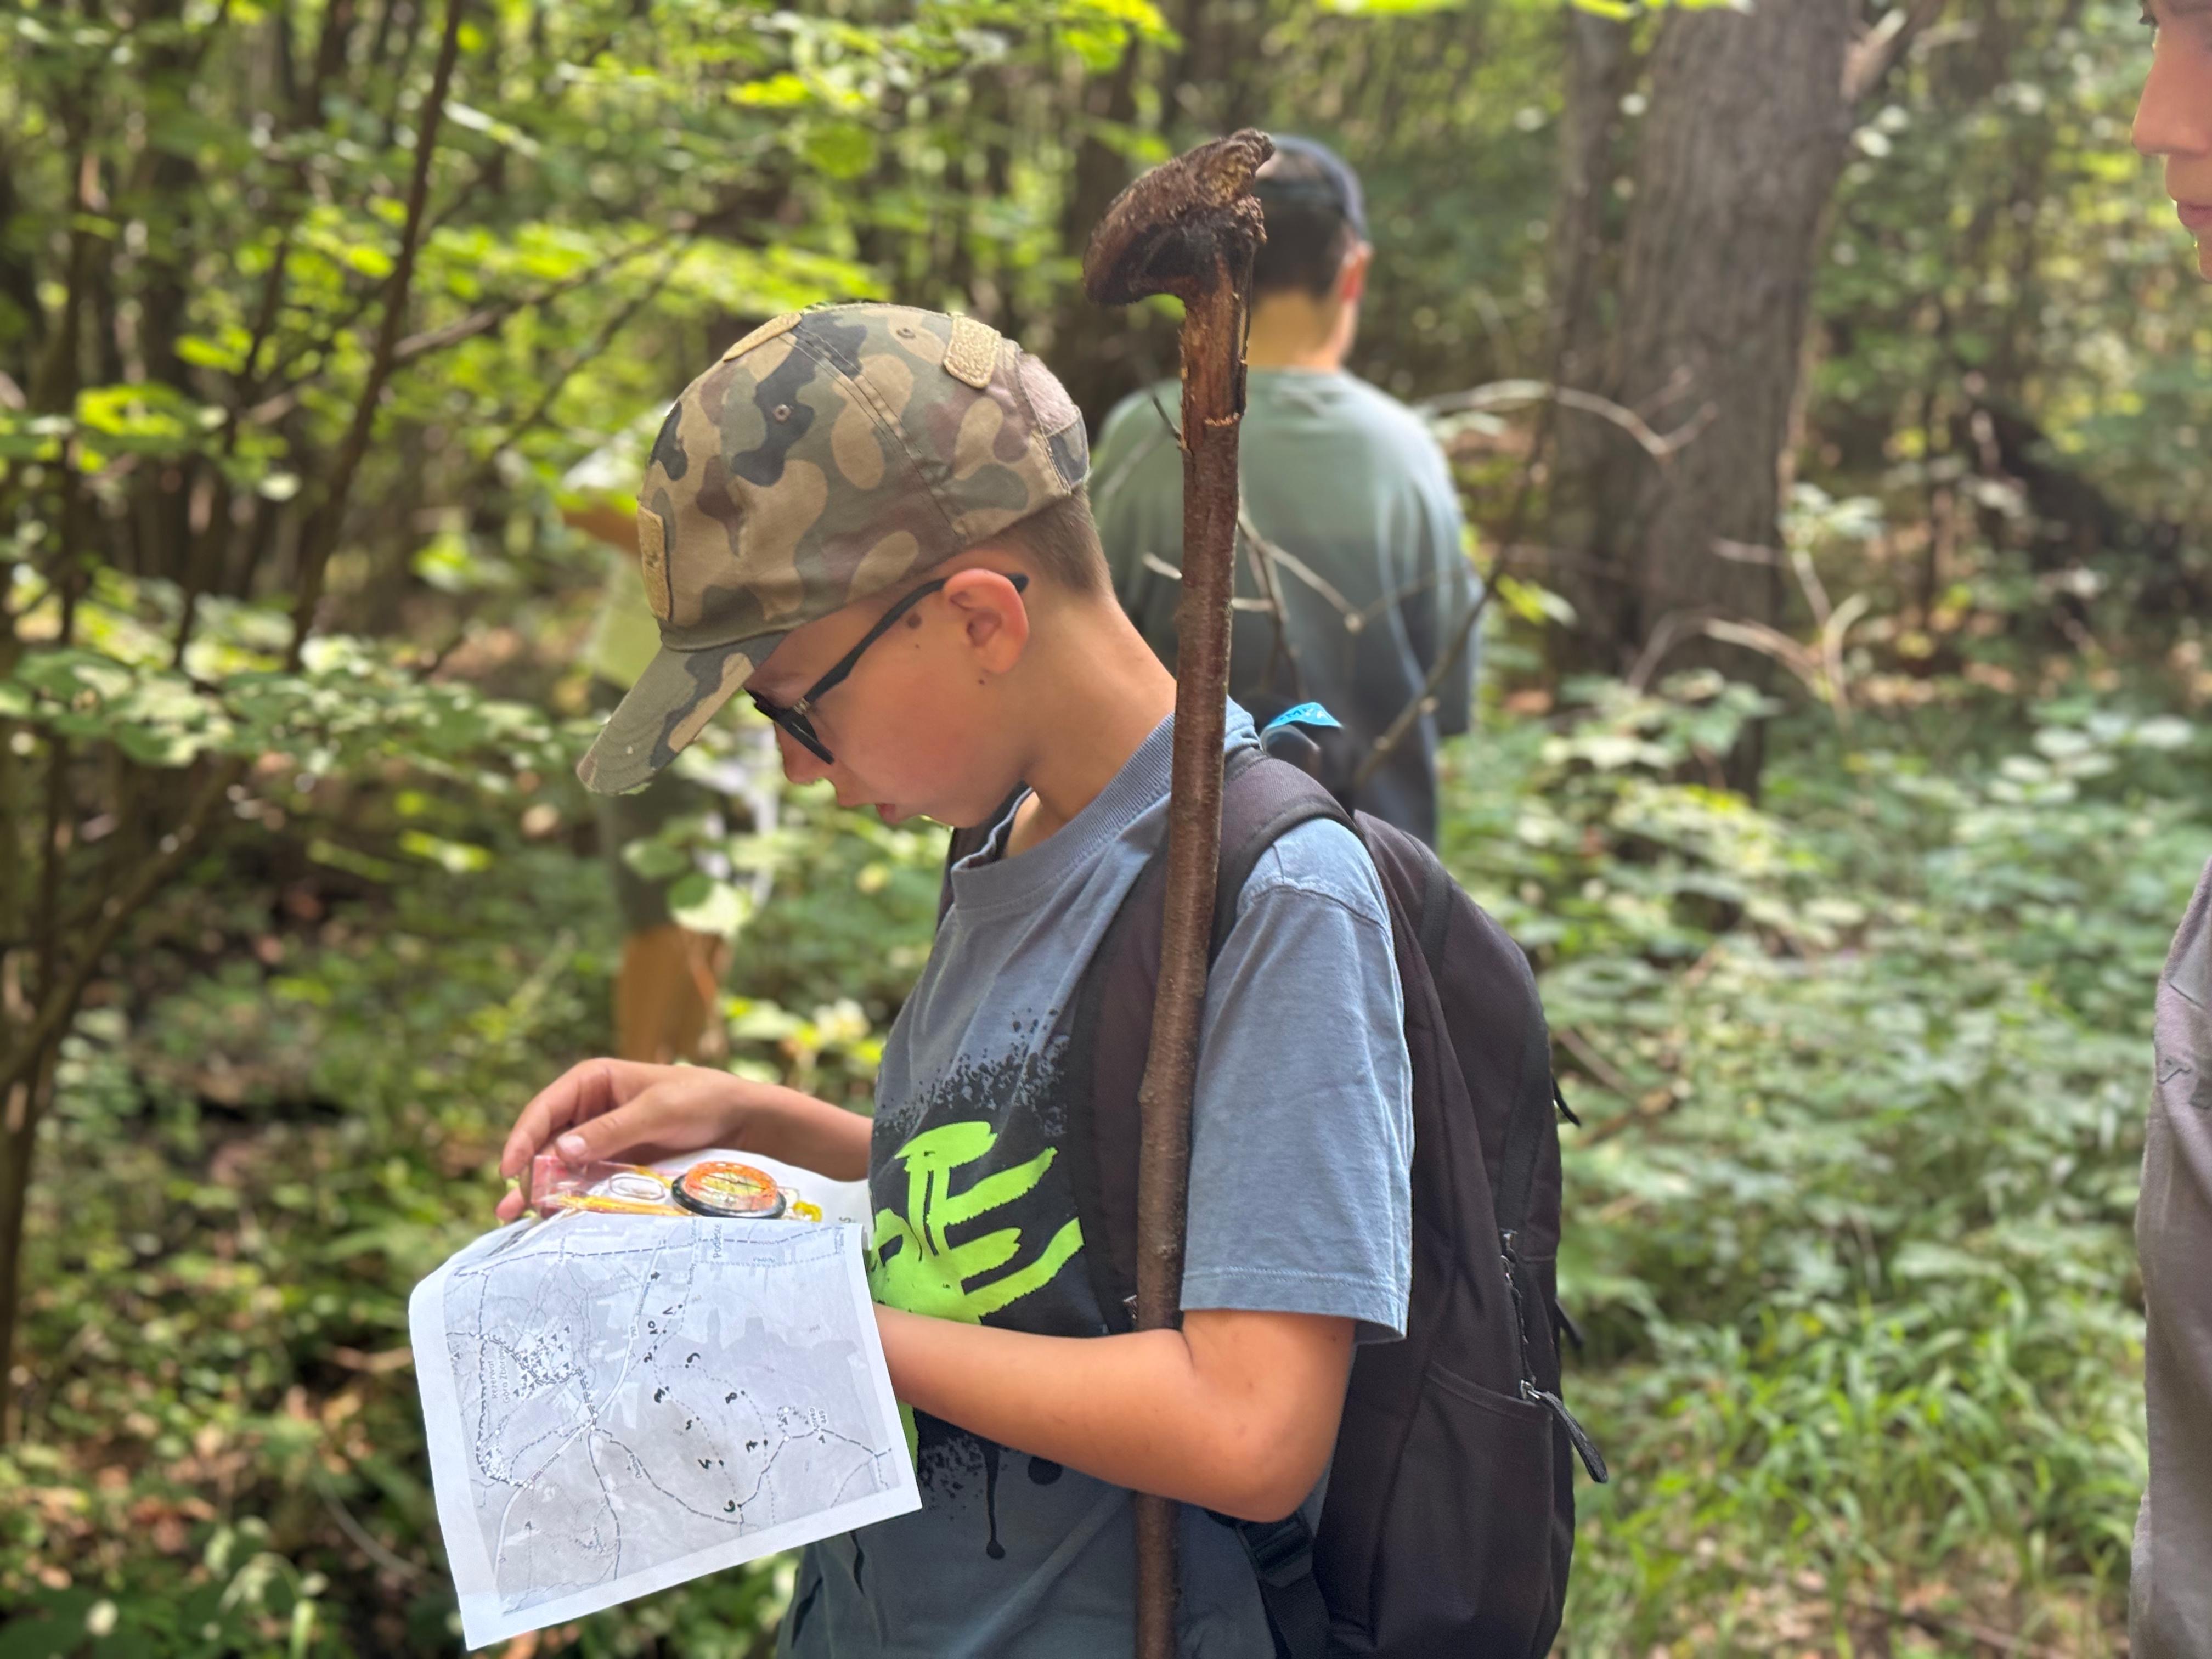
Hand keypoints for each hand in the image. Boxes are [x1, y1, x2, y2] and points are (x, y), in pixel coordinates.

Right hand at [495, 1060, 744, 1221]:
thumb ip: (612, 1131)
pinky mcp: (614, 1164)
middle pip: (545, 1141)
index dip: (523, 1137)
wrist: (739, 1122)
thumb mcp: (658, 1111)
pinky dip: (566, 1198)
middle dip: (527, 1172)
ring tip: (517, 1219)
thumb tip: (561, 1150)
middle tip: (510, 1207)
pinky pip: (582, 1181)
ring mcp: (600, 1139)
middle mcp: (589, 1110)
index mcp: (593, 1082)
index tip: (508, 1167)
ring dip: (539, 1190)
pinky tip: (549, 1219)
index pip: (545, 1109)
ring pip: (559, 1165)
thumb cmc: (700, 1101)